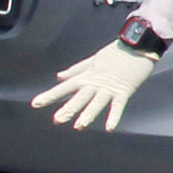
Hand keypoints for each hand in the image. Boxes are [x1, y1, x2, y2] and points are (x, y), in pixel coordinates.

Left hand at [36, 37, 160, 133]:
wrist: (137, 44)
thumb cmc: (116, 52)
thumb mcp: (92, 60)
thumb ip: (75, 70)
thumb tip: (58, 76)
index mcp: (86, 76)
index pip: (65, 87)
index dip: (50, 96)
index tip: (36, 104)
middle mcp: (95, 82)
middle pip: (80, 97)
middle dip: (68, 108)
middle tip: (57, 120)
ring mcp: (109, 87)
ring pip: (96, 103)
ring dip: (88, 115)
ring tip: (79, 126)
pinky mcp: (124, 90)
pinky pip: (118, 106)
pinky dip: (114, 117)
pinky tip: (109, 128)